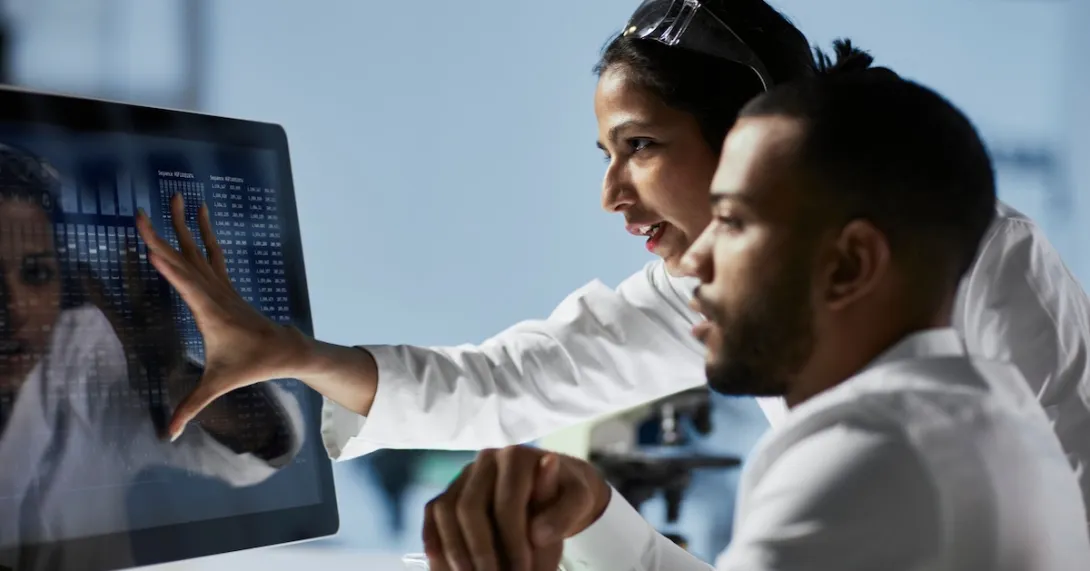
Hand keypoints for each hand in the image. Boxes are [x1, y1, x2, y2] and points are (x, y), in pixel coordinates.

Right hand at [136, 193, 308, 439]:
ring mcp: (221, 286)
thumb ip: (191, 408)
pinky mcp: (225, 285)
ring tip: (177, 197)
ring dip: (184, 224)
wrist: (286, 349)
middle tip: (142, 211)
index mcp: (210, 312)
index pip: (185, 284)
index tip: (150, 246)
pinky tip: (199, 216)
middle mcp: (215, 293)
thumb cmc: (252, 365)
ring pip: (199, 250)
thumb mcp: (219, 386)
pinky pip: (212, 254)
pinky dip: (203, 234)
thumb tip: (168, 434)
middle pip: (185, 259)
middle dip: (164, 235)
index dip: (168, 266)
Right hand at [422, 446, 611, 570]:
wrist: (552, 486)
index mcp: (517, 457)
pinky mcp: (451, 490)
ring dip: (454, 551)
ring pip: (445, 510)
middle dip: (480, 550)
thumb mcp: (580, 500)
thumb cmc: (565, 495)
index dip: (512, 541)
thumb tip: (537, 534)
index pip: (507, 502)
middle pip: (469, 507)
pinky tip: (444, 568)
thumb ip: (566, 513)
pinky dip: (435, 543)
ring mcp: (464, 474)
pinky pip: (433, 515)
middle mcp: (485, 459)